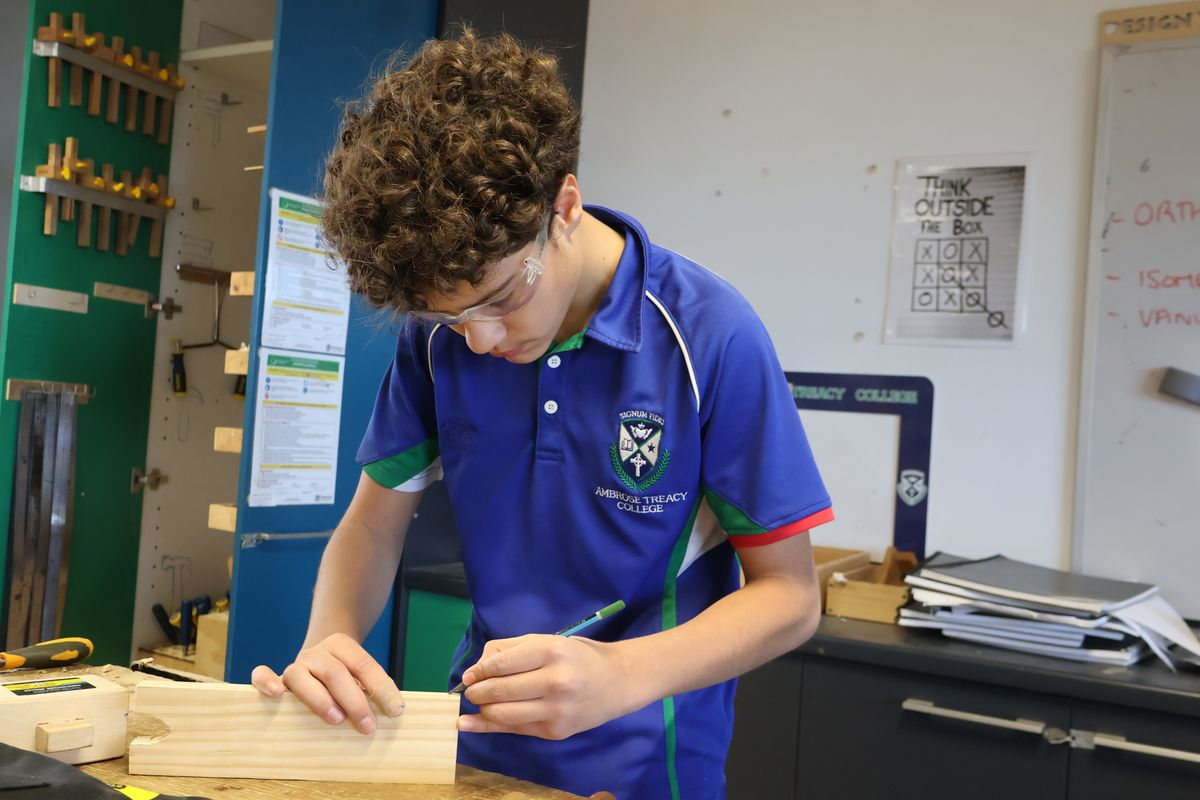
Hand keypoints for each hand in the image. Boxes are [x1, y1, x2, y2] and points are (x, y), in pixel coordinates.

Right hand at [250, 632, 405, 734]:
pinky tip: (275, 694)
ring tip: (336, 719)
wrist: (319, 657)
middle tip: (368, 726)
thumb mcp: (361, 676)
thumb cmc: (345, 676)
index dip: (381, 688)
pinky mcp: (276, 678)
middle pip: (335, 672)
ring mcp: (295, 664)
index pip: (364, 665)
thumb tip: (393, 712)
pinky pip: (262, 675)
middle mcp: (317, 652)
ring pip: (301, 676)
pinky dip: (266, 681)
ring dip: (320, 699)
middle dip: (355, 701)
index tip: (396, 711)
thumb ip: (372, 689)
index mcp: (342, 644)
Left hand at [458, 634, 632, 739]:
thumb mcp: (549, 641)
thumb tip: (476, 669)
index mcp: (551, 651)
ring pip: (502, 713)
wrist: (618, 682)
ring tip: (481, 702)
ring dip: (482, 709)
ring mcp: (556, 710)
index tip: (469, 676)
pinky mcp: (555, 731)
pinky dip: (487, 726)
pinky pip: (514, 729)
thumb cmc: (579, 657)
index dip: (478, 671)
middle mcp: (554, 681)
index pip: (501, 664)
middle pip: (498, 690)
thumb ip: (512, 649)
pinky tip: (468, 724)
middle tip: (471, 690)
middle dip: (476, 691)